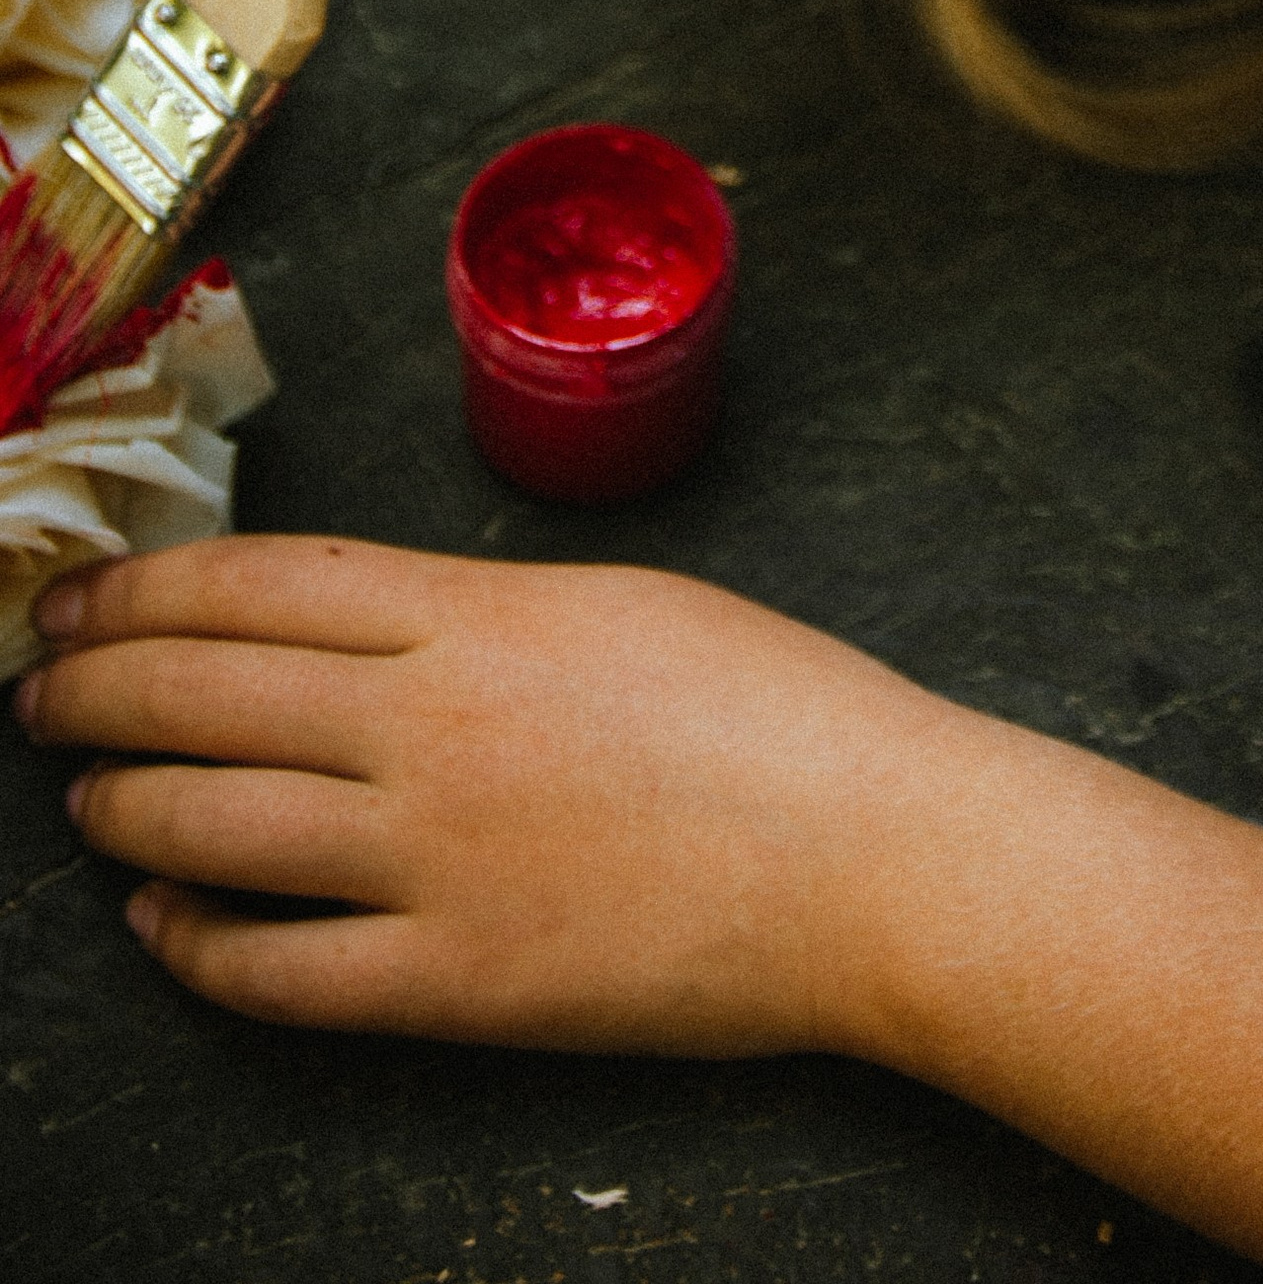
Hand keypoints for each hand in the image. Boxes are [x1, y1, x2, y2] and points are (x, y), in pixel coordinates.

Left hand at [16, 536, 936, 1052]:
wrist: (875, 853)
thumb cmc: (784, 712)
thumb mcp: (625, 604)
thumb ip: (486, 614)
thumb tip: (376, 630)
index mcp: (481, 616)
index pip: (261, 586)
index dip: (149, 588)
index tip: (84, 595)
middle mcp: (434, 726)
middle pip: (210, 692)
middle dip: (100, 685)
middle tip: (42, 687)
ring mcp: (437, 858)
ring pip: (214, 827)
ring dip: (126, 806)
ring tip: (88, 795)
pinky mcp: (458, 981)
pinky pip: (280, 970)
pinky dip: (197, 946)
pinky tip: (163, 927)